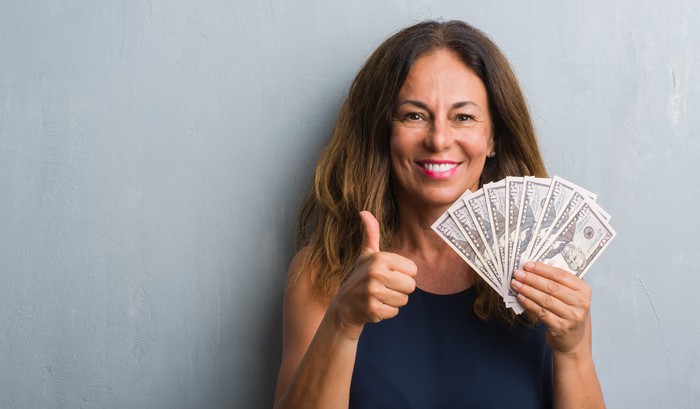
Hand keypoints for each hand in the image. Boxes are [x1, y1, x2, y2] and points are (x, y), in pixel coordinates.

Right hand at [327, 211, 416, 338]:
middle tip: (384, 288)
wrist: (344, 305)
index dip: (402, 274)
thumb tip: (364, 212)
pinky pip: (394, 312)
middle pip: (411, 286)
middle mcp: (376, 273)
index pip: (413, 270)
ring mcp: (373, 292)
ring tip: (379, 297)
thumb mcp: (366, 255)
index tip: (387, 275)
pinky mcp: (372, 309)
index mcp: (380, 258)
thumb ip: (370, 234)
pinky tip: (375, 307)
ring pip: (404, 300)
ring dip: (393, 301)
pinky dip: (386, 312)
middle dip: (400, 289)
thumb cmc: (360, 277)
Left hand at [511, 261, 590, 354]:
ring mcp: (572, 316)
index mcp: (584, 290)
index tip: (527, 264)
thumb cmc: (568, 312)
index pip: (561, 275)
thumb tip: (534, 268)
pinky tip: (520, 297)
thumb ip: (558, 282)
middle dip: (532, 278)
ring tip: (516, 284)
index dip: (542, 269)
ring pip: (545, 299)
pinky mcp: (561, 327)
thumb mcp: (570, 296)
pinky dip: (528, 303)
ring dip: (528, 290)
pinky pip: (541, 312)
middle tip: (518, 273)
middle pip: (552, 287)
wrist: (573, 340)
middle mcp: (581, 303)